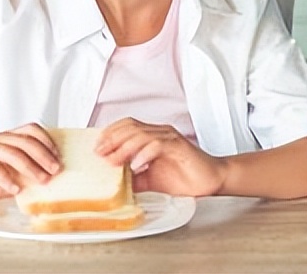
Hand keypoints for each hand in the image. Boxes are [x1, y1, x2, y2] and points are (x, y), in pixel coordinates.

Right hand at [0, 123, 58, 204]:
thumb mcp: (11, 177)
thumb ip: (27, 174)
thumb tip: (52, 178)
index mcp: (7, 138)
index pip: (31, 130)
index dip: (47, 141)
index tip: (58, 157)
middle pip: (25, 141)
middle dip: (43, 156)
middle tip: (55, 170)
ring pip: (11, 153)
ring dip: (30, 168)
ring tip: (42, 181)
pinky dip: (6, 178)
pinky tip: (15, 189)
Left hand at [96, 118, 227, 196]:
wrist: (210, 180)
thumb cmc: (183, 178)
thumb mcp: (149, 180)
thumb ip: (131, 177)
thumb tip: (110, 181)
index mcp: (152, 136)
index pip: (127, 125)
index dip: (110, 133)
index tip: (96, 147)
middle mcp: (160, 132)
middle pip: (131, 126)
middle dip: (112, 139)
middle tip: (99, 152)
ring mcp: (170, 138)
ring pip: (142, 134)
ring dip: (124, 147)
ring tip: (113, 160)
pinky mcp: (179, 146)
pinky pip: (158, 144)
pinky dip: (144, 153)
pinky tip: (136, 165)